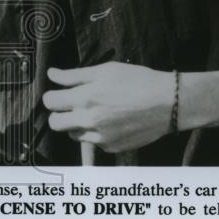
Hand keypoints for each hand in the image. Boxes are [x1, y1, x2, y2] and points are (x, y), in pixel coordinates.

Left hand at [42, 62, 173, 153]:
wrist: (169, 103)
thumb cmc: (138, 81)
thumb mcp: (105, 70)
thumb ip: (74, 75)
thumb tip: (52, 74)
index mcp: (85, 98)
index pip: (50, 102)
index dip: (51, 96)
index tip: (58, 93)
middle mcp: (89, 120)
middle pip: (54, 124)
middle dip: (58, 114)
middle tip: (69, 105)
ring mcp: (101, 137)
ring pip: (73, 135)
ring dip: (76, 124)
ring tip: (94, 112)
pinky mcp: (112, 148)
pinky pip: (93, 142)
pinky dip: (95, 133)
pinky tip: (110, 121)